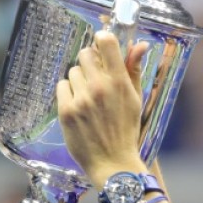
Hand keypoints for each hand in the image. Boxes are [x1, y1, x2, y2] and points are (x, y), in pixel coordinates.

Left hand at [57, 32, 150, 184]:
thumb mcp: (135, 100)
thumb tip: (140, 44)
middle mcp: (100, 87)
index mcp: (120, 83)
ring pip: (72, 72)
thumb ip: (134, 70)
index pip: (107, 43)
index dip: (102, 40)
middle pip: (85, 54)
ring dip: (79, 80)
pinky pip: (62, 87)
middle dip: (89, 62)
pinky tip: (78, 106)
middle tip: (95, 78)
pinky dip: (68, 93)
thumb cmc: (126, 131)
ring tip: (88, 98)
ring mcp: (82, 99)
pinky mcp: (67, 111)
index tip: (102, 45)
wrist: (113, 163)